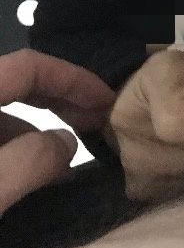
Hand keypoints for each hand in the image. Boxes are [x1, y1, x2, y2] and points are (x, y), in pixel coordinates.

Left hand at [0, 48, 116, 215]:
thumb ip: (35, 160)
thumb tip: (65, 144)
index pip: (29, 65)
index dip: (74, 78)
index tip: (108, 101)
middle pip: (16, 84)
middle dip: (60, 103)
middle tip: (97, 125)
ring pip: (0, 117)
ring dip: (35, 135)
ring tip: (64, 168)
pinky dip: (12, 154)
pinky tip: (28, 181)